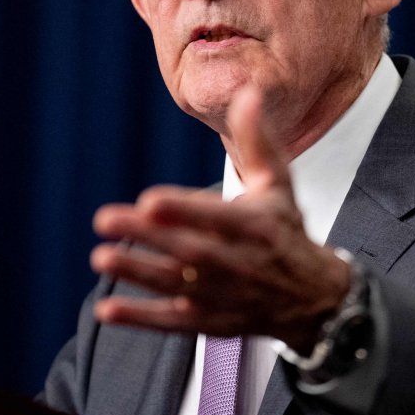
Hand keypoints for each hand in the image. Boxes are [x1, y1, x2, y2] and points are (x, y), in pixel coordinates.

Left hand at [90, 86, 351, 352]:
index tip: (150, 200)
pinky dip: (141, 318)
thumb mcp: (278, 182)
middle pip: (190, 251)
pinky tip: (107, 309)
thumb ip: (259, 139)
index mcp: (257, 225)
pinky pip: (173, 323)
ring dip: (138, 272)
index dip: (185, 210)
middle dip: (149, 236)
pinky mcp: (211, 322)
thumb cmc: (286, 229)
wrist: (313, 298)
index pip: (219, 217)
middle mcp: (242, 263)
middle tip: (105, 218)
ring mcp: (225, 296)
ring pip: (177, 285)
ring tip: (101, 256)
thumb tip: (247, 92)